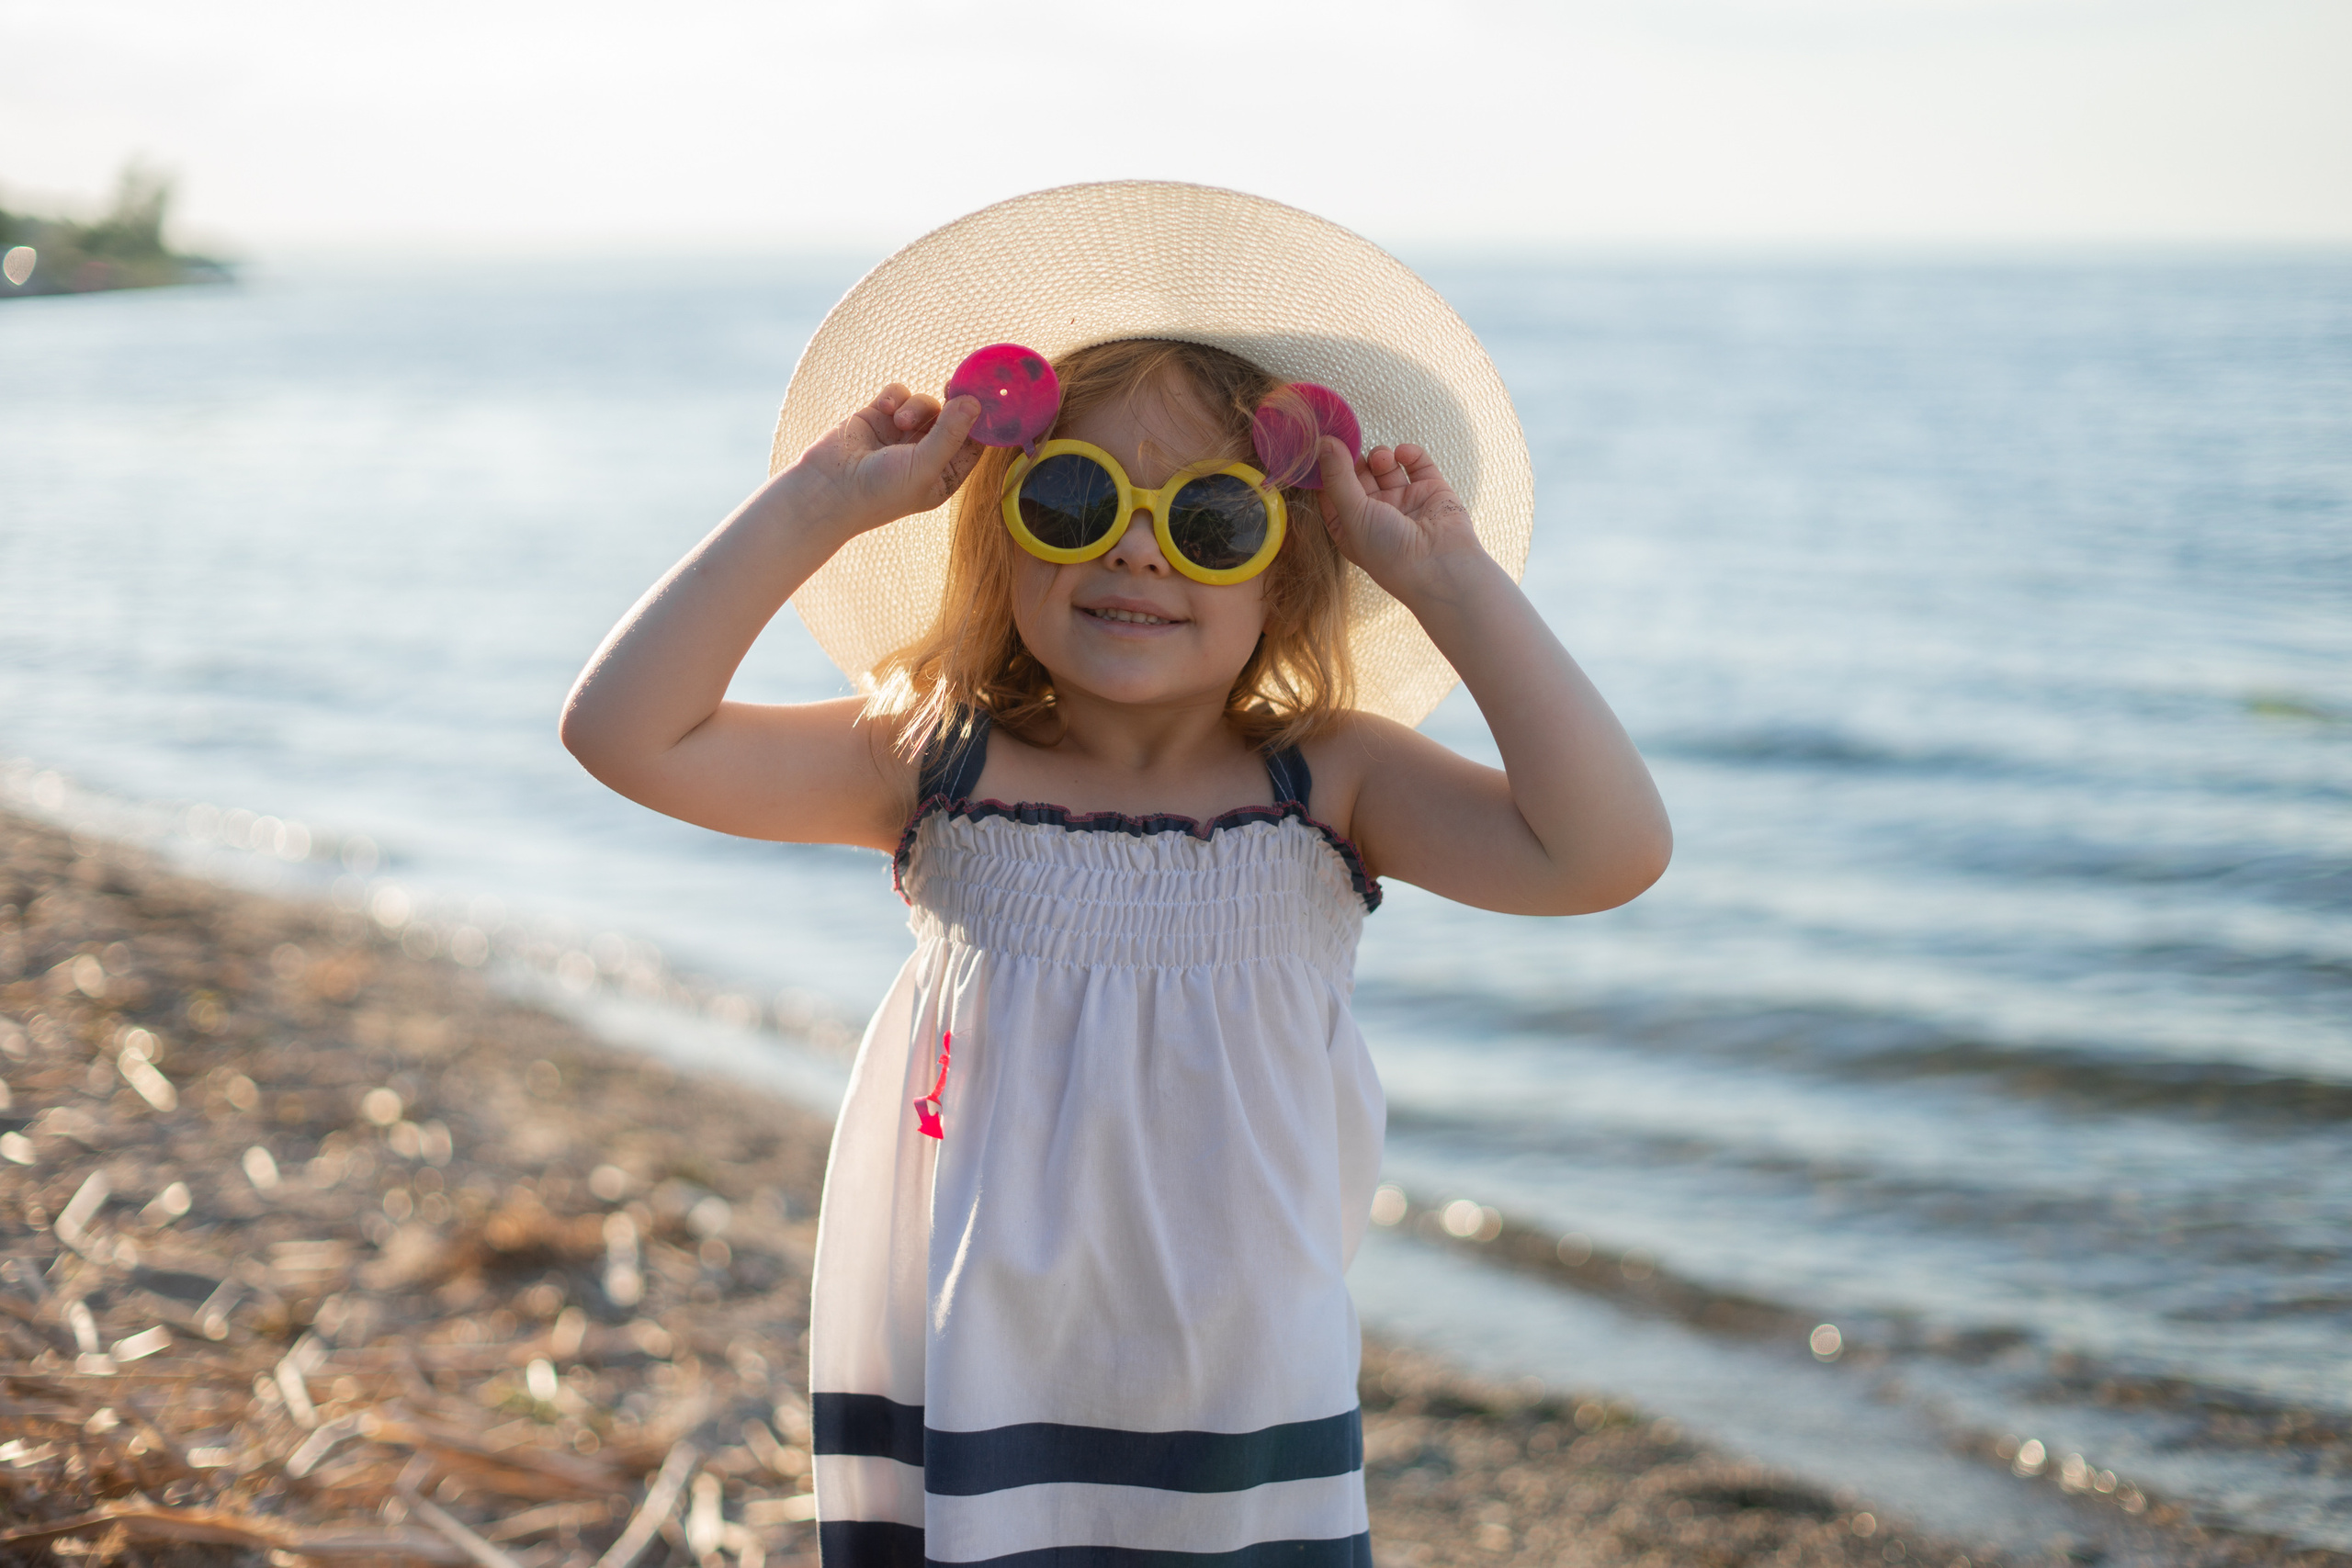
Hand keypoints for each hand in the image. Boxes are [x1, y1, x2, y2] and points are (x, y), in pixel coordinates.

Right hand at [788, 385, 983, 537]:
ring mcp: (901, 435)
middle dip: (952, 405)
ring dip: (916, 406)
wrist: (826, 489)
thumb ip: (950, 434)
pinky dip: (893, 398)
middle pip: (953, 419)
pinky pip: (898, 395)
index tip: (986, 397)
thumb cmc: (879, 491)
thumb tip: (975, 402)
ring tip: (898, 421)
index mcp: (944, 474)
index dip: (981, 422)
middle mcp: (926, 454)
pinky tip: (882, 410)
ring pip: (926, 403)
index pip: (974, 444)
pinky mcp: (878, 418)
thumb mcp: (923, 466)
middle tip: (954, 387)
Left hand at [1314, 436, 1487, 600]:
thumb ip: (1337, 477)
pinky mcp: (1430, 490)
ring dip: (1380, 456)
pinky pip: (1416, 463)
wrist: (1441, 567)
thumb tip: (1323, 441)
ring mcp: (1404, 501)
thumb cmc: (1389, 552)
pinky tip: (1403, 454)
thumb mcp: (1353, 514)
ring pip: (1385, 466)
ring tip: (1382, 459)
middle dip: (1355, 460)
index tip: (1323, 446)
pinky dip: (1409, 453)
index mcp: (1351, 527)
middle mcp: (1376, 514)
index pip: (1331, 492)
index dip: (1327, 470)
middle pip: (1358, 475)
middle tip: (1353, 447)